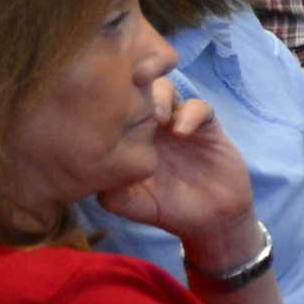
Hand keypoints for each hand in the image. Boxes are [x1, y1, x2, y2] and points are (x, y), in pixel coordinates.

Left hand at [94, 79, 261, 262]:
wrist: (213, 219)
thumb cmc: (168, 211)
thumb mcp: (129, 204)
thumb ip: (109, 187)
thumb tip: (90, 166)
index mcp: (128, 139)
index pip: (112, 105)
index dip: (106, 99)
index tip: (100, 106)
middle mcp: (150, 126)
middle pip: (136, 87)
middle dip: (131, 83)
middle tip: (129, 97)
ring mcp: (178, 123)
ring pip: (165, 88)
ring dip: (159, 96)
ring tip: (158, 119)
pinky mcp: (206, 127)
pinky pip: (198, 106)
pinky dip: (190, 113)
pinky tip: (182, 132)